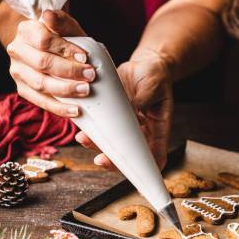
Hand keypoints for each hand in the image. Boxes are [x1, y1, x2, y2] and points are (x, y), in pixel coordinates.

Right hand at [7, 10, 94, 116]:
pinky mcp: (23, 89)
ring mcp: (18, 72)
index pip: (43, 40)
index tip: (85, 58)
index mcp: (25, 31)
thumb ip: (61, 21)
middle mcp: (17, 51)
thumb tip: (48, 15)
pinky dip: (59, 108)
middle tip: (91, 75)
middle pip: (42, 63)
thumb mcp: (67, 27)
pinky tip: (76, 110)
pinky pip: (41, 102)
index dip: (65, 49)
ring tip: (86, 90)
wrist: (54, 53)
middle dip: (69, 71)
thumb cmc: (64, 39)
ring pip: (41, 84)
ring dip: (66, 89)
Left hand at [75, 49, 173, 169]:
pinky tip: (82, 127)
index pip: (156, 155)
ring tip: (84, 139)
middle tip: (100, 159)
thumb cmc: (155, 76)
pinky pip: (102, 127)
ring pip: (111, 143)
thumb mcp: (152, 86)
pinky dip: (92, 130)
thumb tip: (129, 112)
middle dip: (113, 160)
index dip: (147, 169)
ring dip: (97, 145)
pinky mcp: (112, 115)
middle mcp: (141, 131)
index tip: (136, 174)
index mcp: (157, 129)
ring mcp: (125, 125)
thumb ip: (141, 100)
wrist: (145, 64)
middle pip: (128, 154)